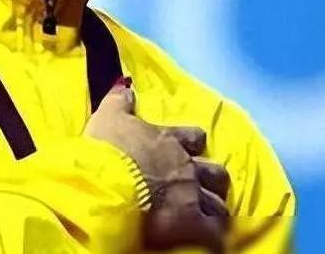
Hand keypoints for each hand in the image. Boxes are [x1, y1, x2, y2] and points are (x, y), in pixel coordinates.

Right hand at [83, 82, 229, 252]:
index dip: (195, 142)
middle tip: (206, 187)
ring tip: (211, 218)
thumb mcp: (108, 116)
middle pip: (214, 172)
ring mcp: (192, 195)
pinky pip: (214, 234)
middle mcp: (186, 165)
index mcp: (168, 139)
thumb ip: (120, 100)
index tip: (193, 146)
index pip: (194, 136)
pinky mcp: (192, 224)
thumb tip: (126, 85)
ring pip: (218, 204)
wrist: (107, 183)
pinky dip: (214, 237)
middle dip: (213, 180)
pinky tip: (211, 241)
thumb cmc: (106, 148)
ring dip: (215, 210)